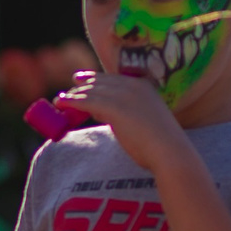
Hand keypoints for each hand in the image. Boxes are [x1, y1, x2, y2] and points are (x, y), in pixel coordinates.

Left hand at [60, 71, 193, 175]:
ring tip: (60, 99)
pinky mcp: (115, 107)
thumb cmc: (160, 144)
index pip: (114, 78)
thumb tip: (109, 115)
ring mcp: (124, 95)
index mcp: (144, 86)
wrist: (169, 151)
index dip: (96, 78)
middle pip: (101, 82)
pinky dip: (72, 101)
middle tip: (70, 87)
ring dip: (74, 94)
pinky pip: (87, 101)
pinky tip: (61, 103)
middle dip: (84, 84)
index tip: (82, 79)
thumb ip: (128, 113)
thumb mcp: (144, 120)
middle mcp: (134, 86)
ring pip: (92, 91)